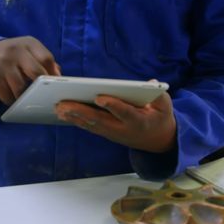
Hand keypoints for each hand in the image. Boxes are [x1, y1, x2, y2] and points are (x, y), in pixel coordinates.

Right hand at [0, 36, 60, 104]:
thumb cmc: (16, 55)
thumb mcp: (30, 52)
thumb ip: (44, 62)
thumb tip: (58, 76)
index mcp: (29, 43)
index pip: (46, 59)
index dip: (52, 74)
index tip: (53, 86)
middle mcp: (15, 50)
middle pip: (36, 72)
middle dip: (41, 87)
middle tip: (42, 96)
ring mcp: (2, 62)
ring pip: (21, 88)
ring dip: (25, 97)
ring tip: (27, 98)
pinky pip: (6, 95)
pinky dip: (12, 100)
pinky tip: (13, 97)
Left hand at [55, 92, 176, 153]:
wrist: (158, 141)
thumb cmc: (160, 118)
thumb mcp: (165, 106)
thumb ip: (158, 95)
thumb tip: (150, 82)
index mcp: (139, 121)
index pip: (124, 112)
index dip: (113, 105)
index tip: (100, 97)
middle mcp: (122, 129)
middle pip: (100, 120)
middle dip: (81, 112)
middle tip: (64, 104)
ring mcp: (113, 133)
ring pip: (91, 125)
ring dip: (73, 117)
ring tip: (58, 108)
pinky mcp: (106, 133)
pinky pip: (89, 127)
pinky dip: (75, 120)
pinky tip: (62, 113)